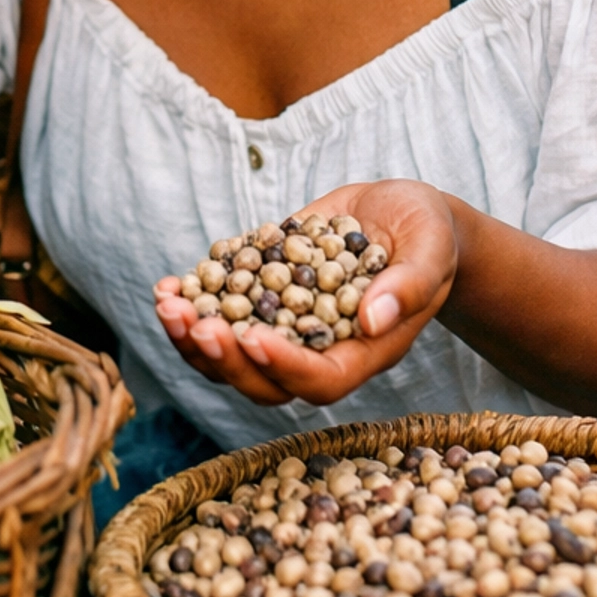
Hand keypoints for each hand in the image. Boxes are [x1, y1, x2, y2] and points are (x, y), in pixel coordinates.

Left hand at [154, 179, 459, 406]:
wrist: (402, 216)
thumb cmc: (429, 235)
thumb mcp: (432, 250)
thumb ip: (409, 285)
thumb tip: (373, 319)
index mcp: (363, 352)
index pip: (321, 379)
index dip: (283, 366)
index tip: (251, 337)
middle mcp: (319, 350)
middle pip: (264, 381)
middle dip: (224, 358)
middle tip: (194, 324)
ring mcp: (285, 328)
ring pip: (232, 358)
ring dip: (194, 338)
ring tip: (166, 305)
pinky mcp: (262, 297)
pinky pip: (221, 316)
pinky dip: (191, 305)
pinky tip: (165, 286)